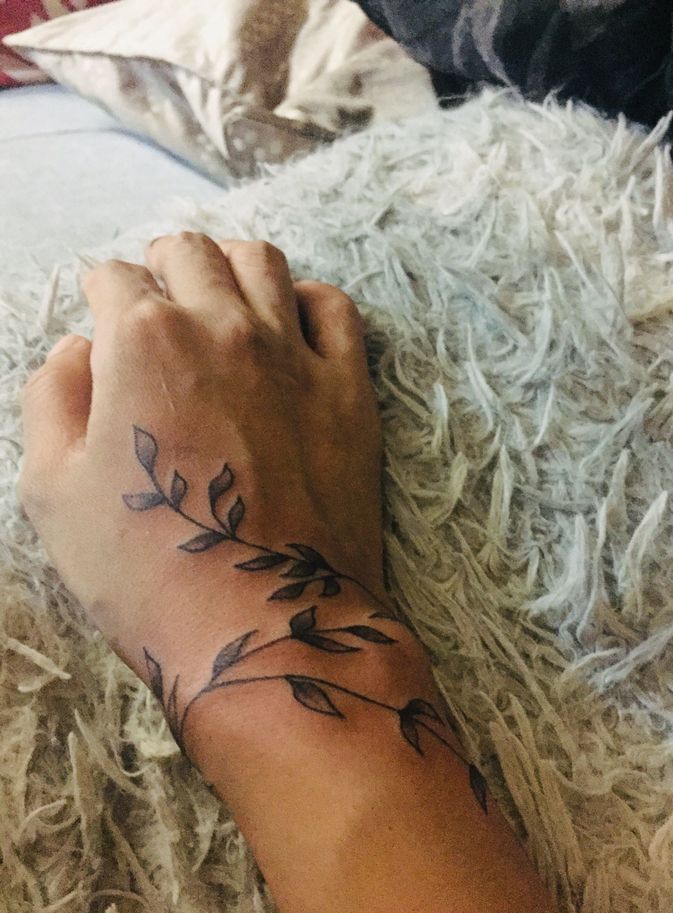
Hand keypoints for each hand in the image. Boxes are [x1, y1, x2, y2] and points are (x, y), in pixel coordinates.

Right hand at [20, 234, 389, 733]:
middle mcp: (222, 327)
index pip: (114, 278)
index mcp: (142, 342)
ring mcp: (293, 356)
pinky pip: (335, 309)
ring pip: (262, 262)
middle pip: (189, 252)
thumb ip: (53, 398)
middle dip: (161, 266)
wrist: (264, 627)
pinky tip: (288, 328)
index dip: (101, 294)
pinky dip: (306, 302)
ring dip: (229, 267)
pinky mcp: (348, 391)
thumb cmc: (147, 573)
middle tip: (156, 303)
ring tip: (218, 301)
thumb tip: (79, 348)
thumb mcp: (52, 492)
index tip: (104, 317)